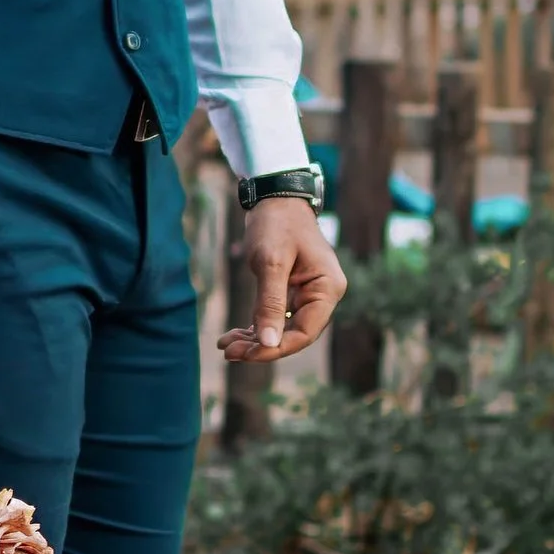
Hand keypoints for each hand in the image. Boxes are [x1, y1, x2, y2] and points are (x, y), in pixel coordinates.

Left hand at [221, 195, 344, 362]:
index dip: (275, 348)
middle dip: (260, 346)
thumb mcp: (270, 263)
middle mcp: (324, 295)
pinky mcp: (293, 292)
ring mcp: (309, 294)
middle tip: (228, 351)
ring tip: (225, 345)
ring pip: (282, 329)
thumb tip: (268, 343)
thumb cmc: (276, 225)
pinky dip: (255, 327)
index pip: (305, 332)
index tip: (245, 354)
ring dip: (254, 340)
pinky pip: (276, 317)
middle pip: (294, 334)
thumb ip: (270, 303)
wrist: (275, 198)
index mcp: (328, 289)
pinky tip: (233, 335)